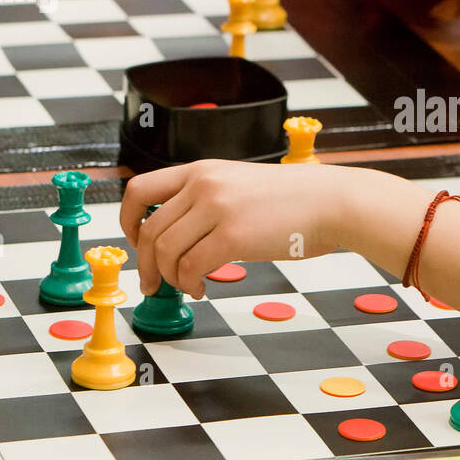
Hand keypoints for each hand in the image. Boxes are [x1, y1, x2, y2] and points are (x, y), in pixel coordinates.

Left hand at [120, 160, 350, 298]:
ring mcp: (217, 208)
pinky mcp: (233, 236)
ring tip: (187, 287)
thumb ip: (209, 200)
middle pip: (148, 229)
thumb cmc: (296, 200)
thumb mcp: (241, 184)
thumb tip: (181, 235)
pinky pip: (191, 267)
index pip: (139, 190)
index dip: (126, 221)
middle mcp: (204, 184)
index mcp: (202, 170)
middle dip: (146, 264)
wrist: (333, 202)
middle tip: (154, 284)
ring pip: (164, 250)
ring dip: (169, 278)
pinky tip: (203, 289)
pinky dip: (190, 285)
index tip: (135, 242)